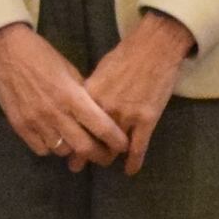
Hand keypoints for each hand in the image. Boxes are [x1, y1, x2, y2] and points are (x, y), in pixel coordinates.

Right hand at [0, 23, 131, 167]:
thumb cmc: (42, 56)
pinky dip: (51, 147)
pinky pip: (42, 149)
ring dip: (73, 150)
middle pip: (83, 148)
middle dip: (99, 155)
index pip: (101, 126)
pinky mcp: (20, 127)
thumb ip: (83, 95)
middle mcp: (55, 113)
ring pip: (62, 152)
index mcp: (72, 96)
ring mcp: (36, 122)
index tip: (123, 146)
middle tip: (105, 156)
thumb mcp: (70, 71)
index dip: (116, 140)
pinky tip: (54, 137)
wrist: (6, 51)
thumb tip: (98, 114)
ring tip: (77, 143)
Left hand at [84, 11, 195, 172]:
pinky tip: (130, 171)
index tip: (63, 145)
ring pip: (113, 147)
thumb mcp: (100, 70)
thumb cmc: (126, 54)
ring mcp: (126, 116)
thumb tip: (81, 104)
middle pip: (90, 139)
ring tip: (102, 166)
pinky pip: (138, 148)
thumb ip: (90, 91)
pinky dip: (134, 162)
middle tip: (76, 165)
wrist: (155, 47)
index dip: (68, 136)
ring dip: (107, 158)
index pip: (74, 124)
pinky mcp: (146, 120)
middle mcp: (105, 109)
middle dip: (83, 155)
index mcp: (89, 96)